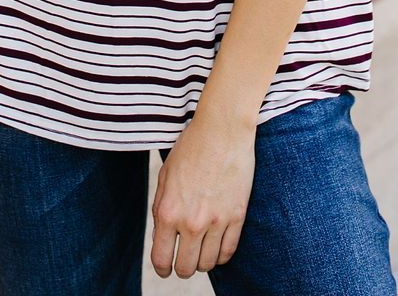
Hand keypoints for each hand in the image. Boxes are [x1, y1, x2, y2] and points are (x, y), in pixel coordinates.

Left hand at [150, 112, 253, 279]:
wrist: (222, 129)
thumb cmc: (190, 148)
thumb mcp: (165, 177)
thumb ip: (161, 209)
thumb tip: (162, 237)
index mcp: (168, 211)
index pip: (161, 259)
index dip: (162, 268)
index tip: (166, 267)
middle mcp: (191, 221)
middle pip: (186, 268)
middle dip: (183, 267)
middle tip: (184, 259)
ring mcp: (216, 221)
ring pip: (208, 264)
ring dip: (203, 261)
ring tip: (201, 249)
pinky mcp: (237, 216)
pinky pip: (229, 251)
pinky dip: (221, 254)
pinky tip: (217, 244)